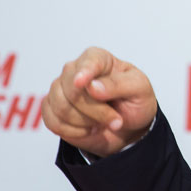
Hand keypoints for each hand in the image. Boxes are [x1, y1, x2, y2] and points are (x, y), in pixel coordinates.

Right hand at [41, 46, 157, 157]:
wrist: (128, 125)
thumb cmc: (135, 100)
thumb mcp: (139, 89)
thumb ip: (119, 84)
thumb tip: (92, 86)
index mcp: (98, 58)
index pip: (88, 62)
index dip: (84, 72)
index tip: (81, 83)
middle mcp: (74, 70)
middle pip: (73, 91)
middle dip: (97, 111)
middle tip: (116, 121)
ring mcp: (59, 89)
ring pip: (61, 108)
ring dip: (86, 123)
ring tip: (102, 123)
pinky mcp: (51, 109)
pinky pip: (52, 122)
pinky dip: (73, 132)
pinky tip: (88, 129)